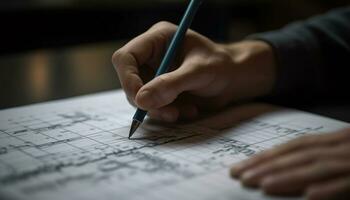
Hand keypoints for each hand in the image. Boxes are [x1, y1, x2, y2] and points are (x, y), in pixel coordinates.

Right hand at [112, 21, 275, 121]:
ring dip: (159, 110)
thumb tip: (141, 100)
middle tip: (169, 113)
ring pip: (140, 98)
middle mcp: (151, 57)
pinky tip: (188, 111)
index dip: (128, 79)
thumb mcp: (199, 72)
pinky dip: (167, 114)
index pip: (126, 57)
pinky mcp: (160, 91)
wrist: (234, 80)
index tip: (141, 100)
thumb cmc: (221, 66)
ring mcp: (154, 75)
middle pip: (129, 81)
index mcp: (157, 40)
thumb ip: (171, 84)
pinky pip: (152, 107)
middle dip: (146, 100)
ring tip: (184, 112)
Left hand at [231, 128, 349, 199]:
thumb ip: (320, 158)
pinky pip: (349, 183)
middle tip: (240, 176)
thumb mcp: (344, 153)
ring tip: (262, 185)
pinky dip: (329, 189)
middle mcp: (343, 146)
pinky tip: (309, 196)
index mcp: (335, 140)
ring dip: (288, 176)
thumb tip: (290, 171)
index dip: (266, 156)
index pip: (294, 147)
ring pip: (318, 167)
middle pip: (299, 155)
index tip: (240, 167)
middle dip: (268, 166)